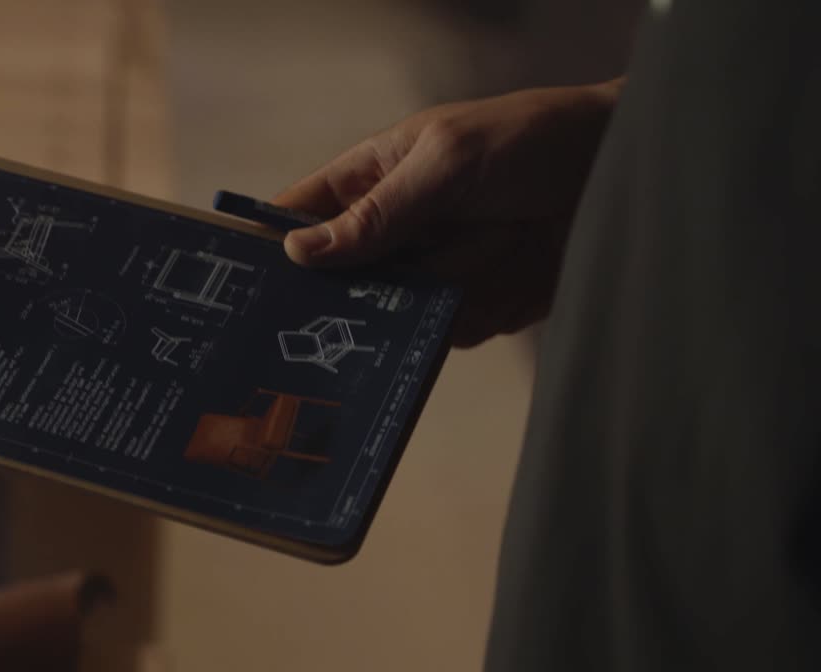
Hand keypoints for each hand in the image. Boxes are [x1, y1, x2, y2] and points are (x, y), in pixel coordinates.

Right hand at [275, 79, 621, 346]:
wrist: (621, 174)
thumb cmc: (530, 142)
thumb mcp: (447, 164)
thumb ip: (377, 213)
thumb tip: (299, 251)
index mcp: (372, 179)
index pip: (299, 214)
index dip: (270, 245)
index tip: (248, 285)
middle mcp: (395, 232)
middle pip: (342, 284)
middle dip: (360, 294)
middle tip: (371, 301)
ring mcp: (433, 271)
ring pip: (400, 313)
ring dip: (447, 287)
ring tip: (497, 241)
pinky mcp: (474, 303)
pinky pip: (453, 329)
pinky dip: (485, 307)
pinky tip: (518, 270)